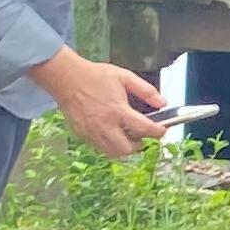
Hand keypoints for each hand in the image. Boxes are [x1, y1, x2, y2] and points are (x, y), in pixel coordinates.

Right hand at [32, 49, 168, 158]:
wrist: (66, 78)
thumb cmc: (95, 76)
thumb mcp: (125, 77)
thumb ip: (146, 91)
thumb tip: (163, 103)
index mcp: (118, 111)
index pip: (144, 129)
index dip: (157, 132)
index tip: (161, 131)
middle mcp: (105, 125)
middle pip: (127, 149)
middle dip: (138, 145)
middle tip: (141, 135)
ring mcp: (92, 132)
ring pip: (112, 152)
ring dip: (123, 148)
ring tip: (126, 135)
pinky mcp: (81, 135)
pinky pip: (99, 147)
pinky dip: (108, 144)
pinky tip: (110, 132)